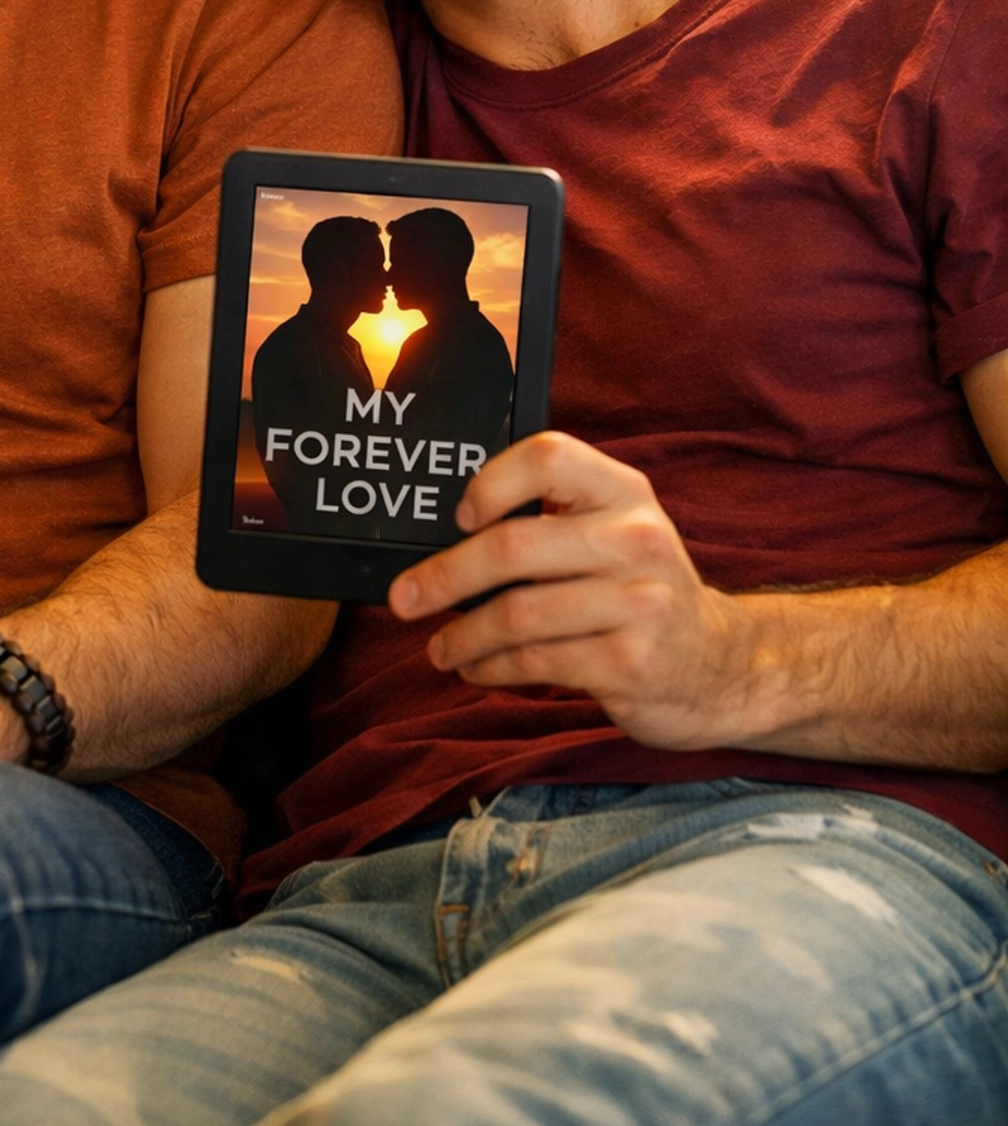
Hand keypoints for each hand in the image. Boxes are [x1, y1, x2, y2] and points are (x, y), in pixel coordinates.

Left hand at [387, 431, 756, 751]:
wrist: (722, 665)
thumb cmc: (641, 592)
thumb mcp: (616, 535)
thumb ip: (552, 521)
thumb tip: (447, 538)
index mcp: (624, 492)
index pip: (549, 456)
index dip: (493, 482)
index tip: (459, 517)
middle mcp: (636, 538)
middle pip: (513, 546)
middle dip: (443, 576)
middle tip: (404, 599)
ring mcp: (639, 602)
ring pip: (517, 614)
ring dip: (463, 635)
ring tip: (439, 648)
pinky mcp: (632, 662)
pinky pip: (537, 663)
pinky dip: (492, 668)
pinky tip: (476, 669)